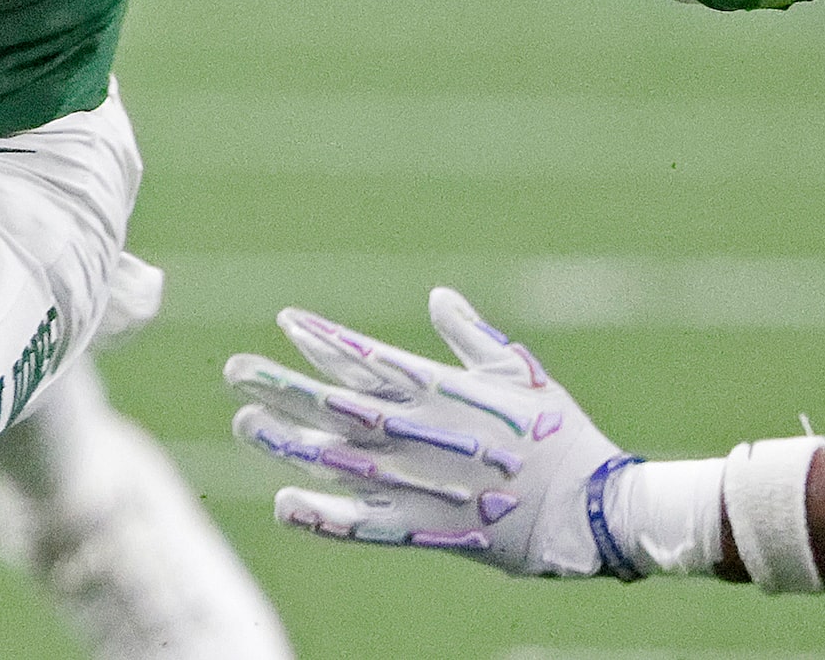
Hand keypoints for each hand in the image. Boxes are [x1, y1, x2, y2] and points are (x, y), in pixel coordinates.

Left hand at [226, 291, 635, 577]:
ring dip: (285, 441)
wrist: (589, 511)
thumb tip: (438, 297)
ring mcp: (415, 483)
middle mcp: (416, 434)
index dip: (323, 339)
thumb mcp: (520, 372)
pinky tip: (285, 504)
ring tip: (245, 421)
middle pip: (334, 405)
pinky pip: (361, 525)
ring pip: (333, 460)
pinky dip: (322, 516)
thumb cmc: (561, 435)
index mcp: (439, 391)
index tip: (286, 321)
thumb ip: (470, 336)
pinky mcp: (421, 528)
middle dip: (281, 385)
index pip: (367, 358)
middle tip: (235, 370)